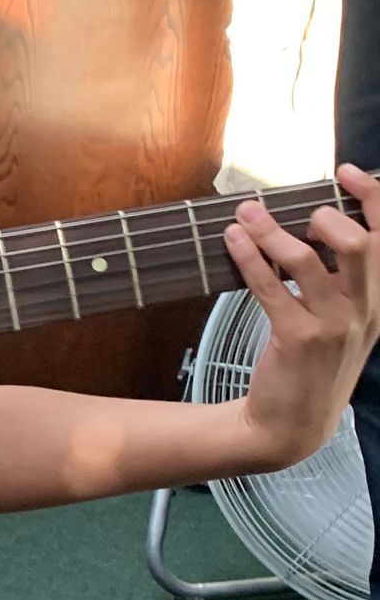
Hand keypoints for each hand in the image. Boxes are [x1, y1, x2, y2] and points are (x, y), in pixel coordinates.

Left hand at [230, 168, 379, 470]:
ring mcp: (332, 327)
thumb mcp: (344, 325)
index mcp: (378, 303)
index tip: (347, 173)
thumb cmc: (312, 367)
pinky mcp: (297, 340)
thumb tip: (315, 227)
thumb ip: (341, 281)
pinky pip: (270, 287)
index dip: (372, 198)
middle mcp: (363, 312)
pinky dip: (249, 257)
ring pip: (306, 261)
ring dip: (272, 231)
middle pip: (356, 244)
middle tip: (294, 212)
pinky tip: (233, 241)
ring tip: (246, 215)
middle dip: (324, 216)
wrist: (292, 427)